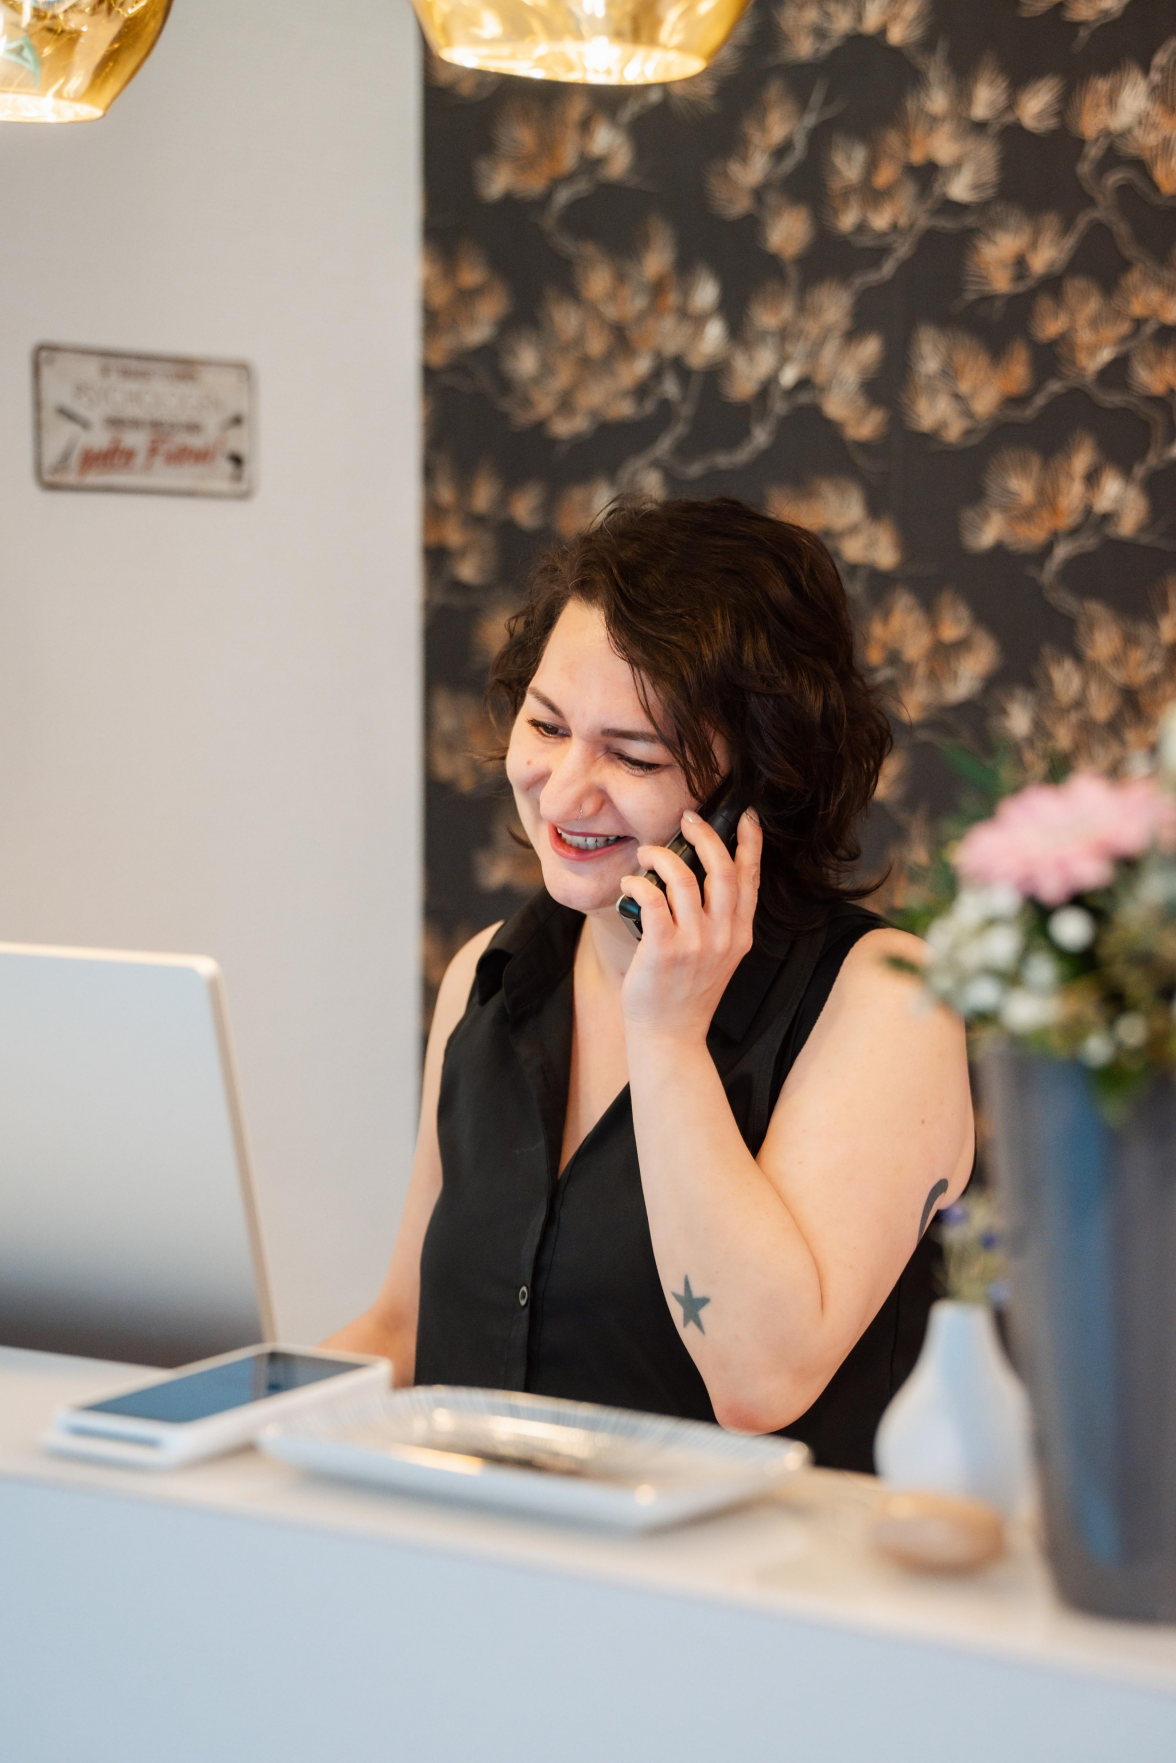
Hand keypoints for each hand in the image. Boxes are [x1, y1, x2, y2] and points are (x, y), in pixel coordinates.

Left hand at [619, 809, 761, 1042]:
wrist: (670, 1037)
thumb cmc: (686, 994)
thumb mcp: (719, 957)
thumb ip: (719, 921)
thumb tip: (700, 875)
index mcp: (740, 935)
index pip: (750, 879)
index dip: (750, 843)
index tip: (745, 817)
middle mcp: (722, 936)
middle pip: (721, 869)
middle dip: (705, 835)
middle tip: (688, 819)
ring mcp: (694, 943)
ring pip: (682, 877)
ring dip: (660, 855)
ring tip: (646, 853)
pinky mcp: (663, 949)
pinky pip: (651, 898)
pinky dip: (638, 882)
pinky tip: (630, 882)